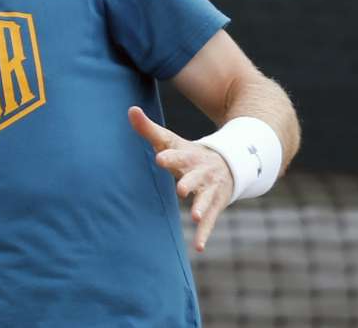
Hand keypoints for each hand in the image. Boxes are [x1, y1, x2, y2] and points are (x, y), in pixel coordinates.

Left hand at [128, 106, 232, 252]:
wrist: (227, 163)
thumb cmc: (187, 153)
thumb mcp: (170, 141)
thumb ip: (149, 129)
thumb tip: (130, 109)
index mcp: (187, 155)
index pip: (177, 154)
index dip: (169, 156)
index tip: (159, 158)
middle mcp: (201, 172)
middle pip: (194, 177)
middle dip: (189, 182)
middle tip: (180, 189)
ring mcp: (209, 189)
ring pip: (206, 199)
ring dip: (201, 207)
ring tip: (194, 216)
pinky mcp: (215, 204)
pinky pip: (211, 220)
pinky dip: (205, 233)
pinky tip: (199, 247)